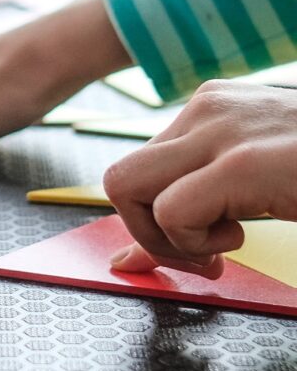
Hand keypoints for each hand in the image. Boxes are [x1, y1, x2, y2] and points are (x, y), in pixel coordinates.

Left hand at [104, 81, 296, 277]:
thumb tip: (123, 261)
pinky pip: (171, 210)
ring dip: (166, 237)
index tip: (199, 250)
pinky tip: (239, 239)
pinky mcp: (242, 162)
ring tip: (225, 244)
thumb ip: (186, 216)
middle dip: (145, 231)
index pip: (137, 170)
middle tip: (203, 256)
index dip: (150, 222)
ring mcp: (220, 129)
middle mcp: (207, 109)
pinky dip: (193, 242)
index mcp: (211, 110)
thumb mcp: (250, 191)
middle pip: (119, 178)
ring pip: (126, 188)